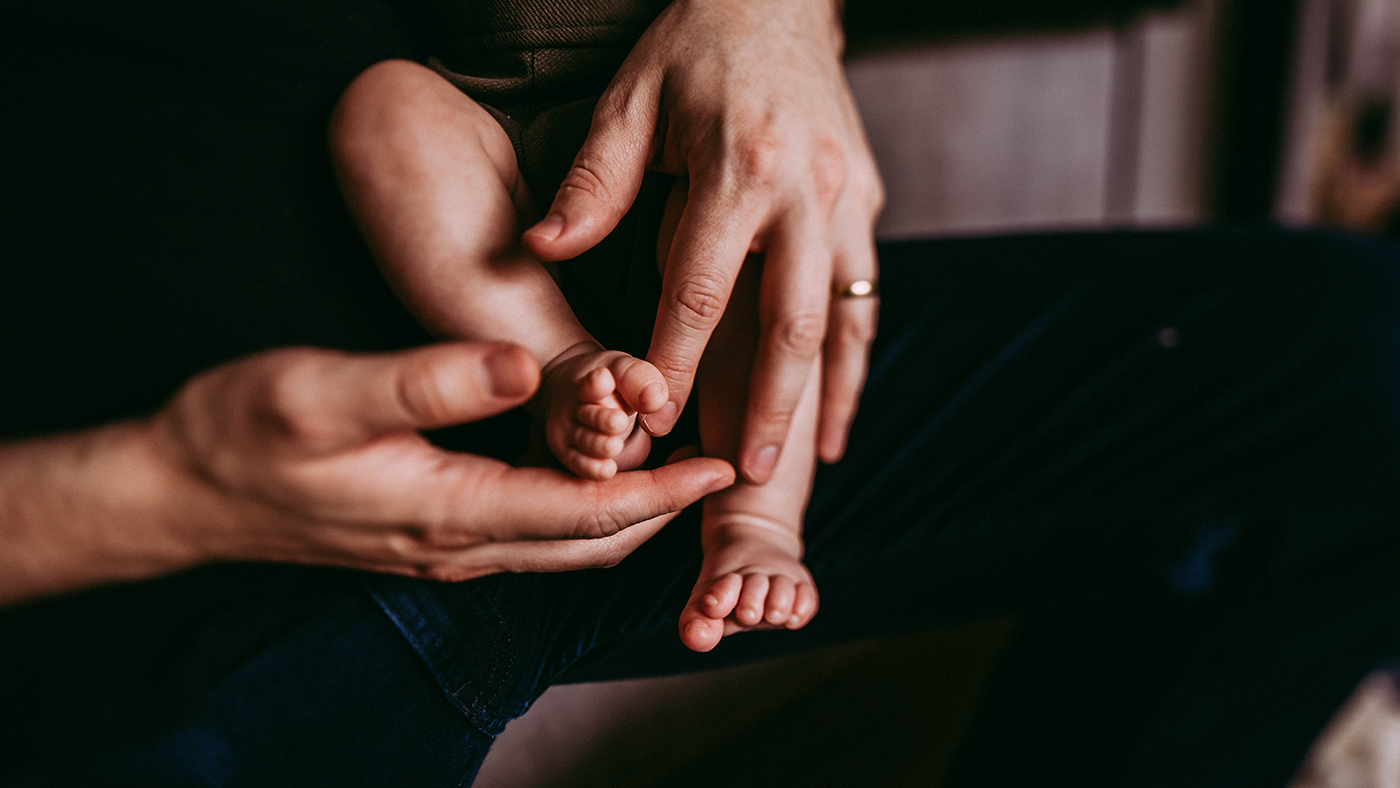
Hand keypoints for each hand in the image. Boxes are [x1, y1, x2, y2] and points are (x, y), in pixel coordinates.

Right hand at [0, 341, 733, 604]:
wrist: (181, 491)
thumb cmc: (244, 433)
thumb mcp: (324, 391)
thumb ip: (425, 378)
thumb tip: (517, 365)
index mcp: (447, 510)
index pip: (584, 513)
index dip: (660, 492)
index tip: (719, 465)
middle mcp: (458, 544)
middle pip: (589, 544)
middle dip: (661, 512)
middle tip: (718, 466)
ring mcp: (444, 548)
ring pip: (564, 547)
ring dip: (625, 515)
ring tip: (675, 468)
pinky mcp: (430, 535)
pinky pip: (530, 537)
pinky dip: (580, 512)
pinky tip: (592, 474)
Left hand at [522, 0, 884, 481]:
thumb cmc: (693, 46)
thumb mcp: (630, 100)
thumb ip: (593, 181)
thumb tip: (543, 248)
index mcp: (739, 168)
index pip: (699, 288)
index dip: (675, 361)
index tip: (654, 420)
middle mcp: (803, 191)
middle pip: (787, 320)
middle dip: (765, 403)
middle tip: (744, 472)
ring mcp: (845, 197)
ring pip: (840, 317)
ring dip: (820, 396)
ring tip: (799, 463)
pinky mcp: (866, 199)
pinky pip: (866, 295)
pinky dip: (855, 360)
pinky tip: (837, 411)